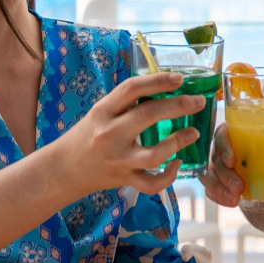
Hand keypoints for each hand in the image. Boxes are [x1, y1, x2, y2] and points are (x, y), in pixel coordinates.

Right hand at [44, 71, 203, 196]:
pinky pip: (151, 183)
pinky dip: (168, 176)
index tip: (180, 78)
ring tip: (193, 133)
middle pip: (148, 115)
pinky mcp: (124, 180)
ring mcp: (118, 160)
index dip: (158, 81)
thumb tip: (166, 86)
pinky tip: (178, 164)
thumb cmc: (88, 135)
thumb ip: (127, 102)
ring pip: (154, 154)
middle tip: (198, 102)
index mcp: (103, 111)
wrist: (64, 169)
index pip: (132, 89)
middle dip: (179, 106)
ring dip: (178, 142)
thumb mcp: (101, 112)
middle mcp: (109, 134)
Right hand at [197, 121, 263, 207]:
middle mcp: (226, 147)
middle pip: (215, 156)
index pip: (223, 132)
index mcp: (241, 132)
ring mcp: (219, 166)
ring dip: (220, 187)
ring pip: (210, 174)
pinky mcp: (219, 183)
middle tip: (240, 187)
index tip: (233, 160)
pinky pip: (212, 189)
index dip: (224, 145)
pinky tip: (230, 203)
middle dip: (225, 174)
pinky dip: (218, 196)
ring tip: (236, 199)